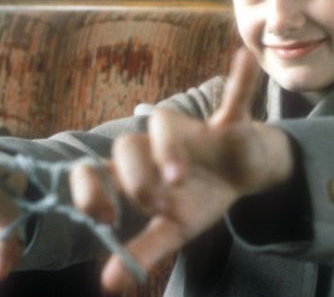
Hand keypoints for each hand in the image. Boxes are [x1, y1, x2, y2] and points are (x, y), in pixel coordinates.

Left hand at [70, 48, 294, 292]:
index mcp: (136, 170)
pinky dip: (240, 80)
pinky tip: (245, 59)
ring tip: (178, 177)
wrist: (241, 174)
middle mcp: (154, 145)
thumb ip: (144, 250)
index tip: (102, 219)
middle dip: (135, 177)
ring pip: (163, 122)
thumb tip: (109, 284)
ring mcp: (190, 131)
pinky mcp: (228, 123)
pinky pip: (234, 97)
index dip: (89, 189)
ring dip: (167, 148)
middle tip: (155, 204)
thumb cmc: (200, 197)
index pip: (95, 169)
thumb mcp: (174, 229)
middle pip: (127, 146)